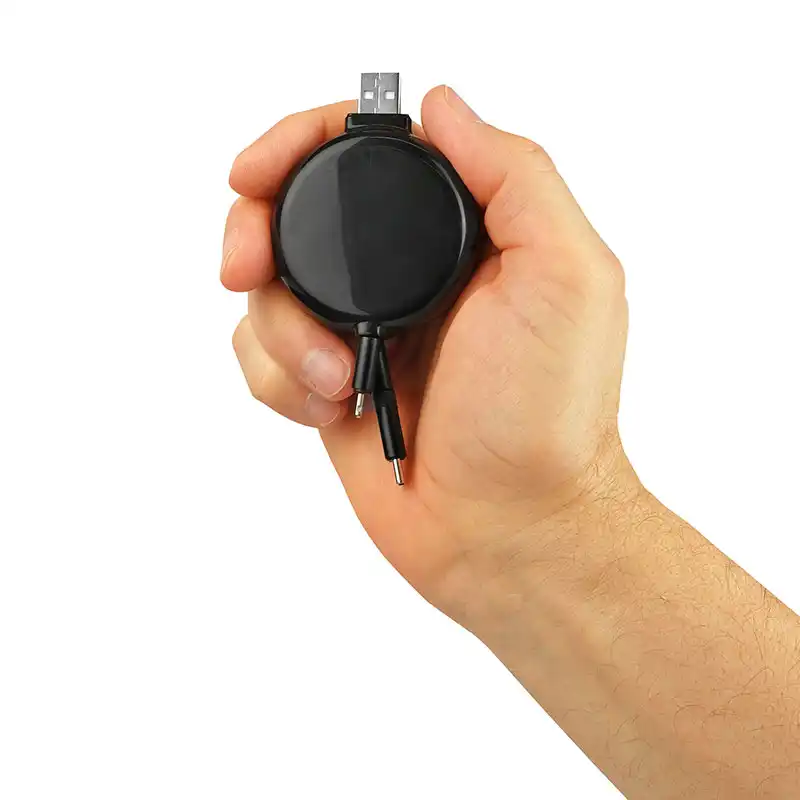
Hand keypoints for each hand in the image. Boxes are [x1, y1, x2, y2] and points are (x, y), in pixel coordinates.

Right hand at [224, 86, 633, 621]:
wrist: (507, 531)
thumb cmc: (546, 418)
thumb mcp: (566, 277)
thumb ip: (514, 175)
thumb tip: (439, 106)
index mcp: (462, 235)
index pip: (368, 154)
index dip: (301, 143)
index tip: (254, 171)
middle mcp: (409, 275)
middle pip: (297, 214)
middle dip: (256, 232)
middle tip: (243, 267)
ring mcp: (363, 331)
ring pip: (268, 291)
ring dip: (280, 331)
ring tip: (333, 379)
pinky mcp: (328, 385)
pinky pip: (262, 357)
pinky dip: (278, 379)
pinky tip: (328, 408)